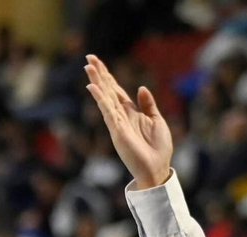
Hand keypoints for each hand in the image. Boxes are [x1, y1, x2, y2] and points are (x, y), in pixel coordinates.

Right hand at [85, 54, 172, 189]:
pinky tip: (92, 87)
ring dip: (96, 81)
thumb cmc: (158, 147)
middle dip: (99, 74)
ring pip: (104, 97)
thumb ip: (148, 104)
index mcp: (130, 111)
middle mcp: (120, 115)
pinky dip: (100, 98)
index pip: (116, 90)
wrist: (157, 168)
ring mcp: (116, 122)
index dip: (108, 76)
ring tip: (88, 66)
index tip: (98, 62)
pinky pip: (106, 111)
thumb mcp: (157, 120)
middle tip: (89, 58)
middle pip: (107, 89)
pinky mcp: (117, 130)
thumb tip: (140, 88)